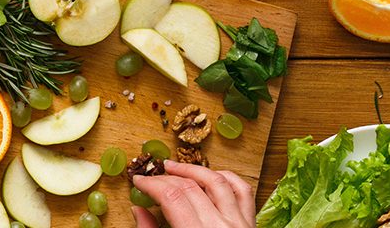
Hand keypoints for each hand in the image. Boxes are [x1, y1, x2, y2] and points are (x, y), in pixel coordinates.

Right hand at [132, 161, 255, 227]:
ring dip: (194, 170)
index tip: (139, 181)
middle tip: (153, 177)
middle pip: (191, 188)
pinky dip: (227, 178)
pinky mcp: (251, 224)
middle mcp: (222, 226)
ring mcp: (240, 224)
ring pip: (218, 182)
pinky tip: (212, 175)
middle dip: (167, 178)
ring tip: (177, 167)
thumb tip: (138, 210)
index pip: (172, 197)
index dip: (152, 185)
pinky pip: (243, 191)